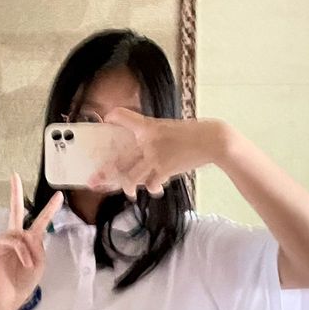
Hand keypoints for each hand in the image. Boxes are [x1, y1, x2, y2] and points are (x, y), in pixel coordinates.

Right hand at [0, 172, 63, 309]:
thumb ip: (38, 247)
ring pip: (19, 233)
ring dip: (28, 249)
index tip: (59, 195)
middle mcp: (15, 237)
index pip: (40, 221)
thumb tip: (28, 234)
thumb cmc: (23, 283)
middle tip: (14, 175)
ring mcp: (3, 241)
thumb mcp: (39, 264)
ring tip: (29, 264)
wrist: (8, 299)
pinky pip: (11, 241)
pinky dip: (21, 251)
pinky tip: (25, 262)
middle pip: (15, 210)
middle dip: (14, 193)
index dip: (50, 208)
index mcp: (28, 241)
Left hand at [87, 107, 227, 200]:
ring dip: (127, 186)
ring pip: (132, 176)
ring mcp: (155, 156)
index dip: (114, 117)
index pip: (125, 117)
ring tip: (128, 192)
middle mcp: (148, 140)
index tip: (106, 118)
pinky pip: (151, 182)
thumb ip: (154, 136)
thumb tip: (145, 147)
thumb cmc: (193, 133)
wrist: (214, 140)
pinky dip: (152, 187)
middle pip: (121, 157)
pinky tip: (155, 189)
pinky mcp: (165, 169)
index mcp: (149, 126)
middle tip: (94, 180)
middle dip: (106, 173)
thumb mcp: (171, 128)